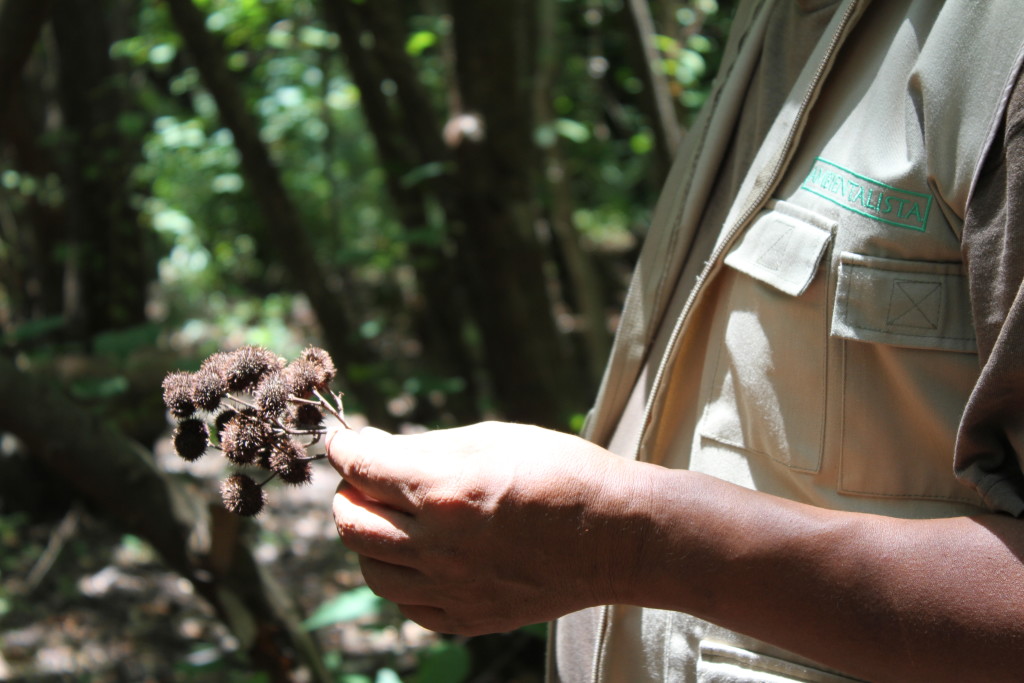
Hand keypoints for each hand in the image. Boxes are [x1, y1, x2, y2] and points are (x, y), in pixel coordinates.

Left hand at [326, 421, 652, 634]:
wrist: (618, 536)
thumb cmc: (563, 473)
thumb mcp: (495, 439)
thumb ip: (427, 446)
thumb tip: (374, 447)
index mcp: (447, 491)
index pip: (362, 468)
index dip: (344, 448)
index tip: (344, 441)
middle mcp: (440, 546)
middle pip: (351, 524)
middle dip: (345, 494)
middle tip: (362, 479)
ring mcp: (453, 590)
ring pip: (371, 569)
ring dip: (367, 537)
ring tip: (390, 518)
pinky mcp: (469, 618)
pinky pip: (407, 606)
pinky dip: (401, 578)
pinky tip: (420, 557)